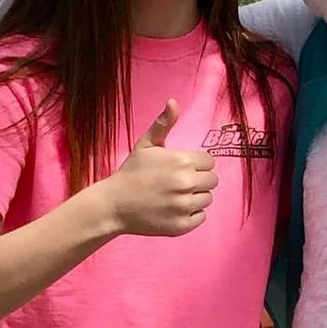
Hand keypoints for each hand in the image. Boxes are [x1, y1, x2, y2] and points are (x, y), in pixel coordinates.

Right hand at [95, 102, 217, 237]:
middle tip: (177, 183)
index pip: (210, 162)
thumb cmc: (131, 172)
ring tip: (174, 196)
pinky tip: (173, 209)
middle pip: (212, 181)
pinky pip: (201, 217)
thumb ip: (163, 124)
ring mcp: (184, 206)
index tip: (181, 168)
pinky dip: (191, 215)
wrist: (113, 205)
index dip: (197, 164)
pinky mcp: (182, 226)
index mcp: (181, 161)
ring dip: (195, 197)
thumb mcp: (145, 144)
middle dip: (199, 180)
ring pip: (207, 199)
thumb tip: (173, 102)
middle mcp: (186, 183)